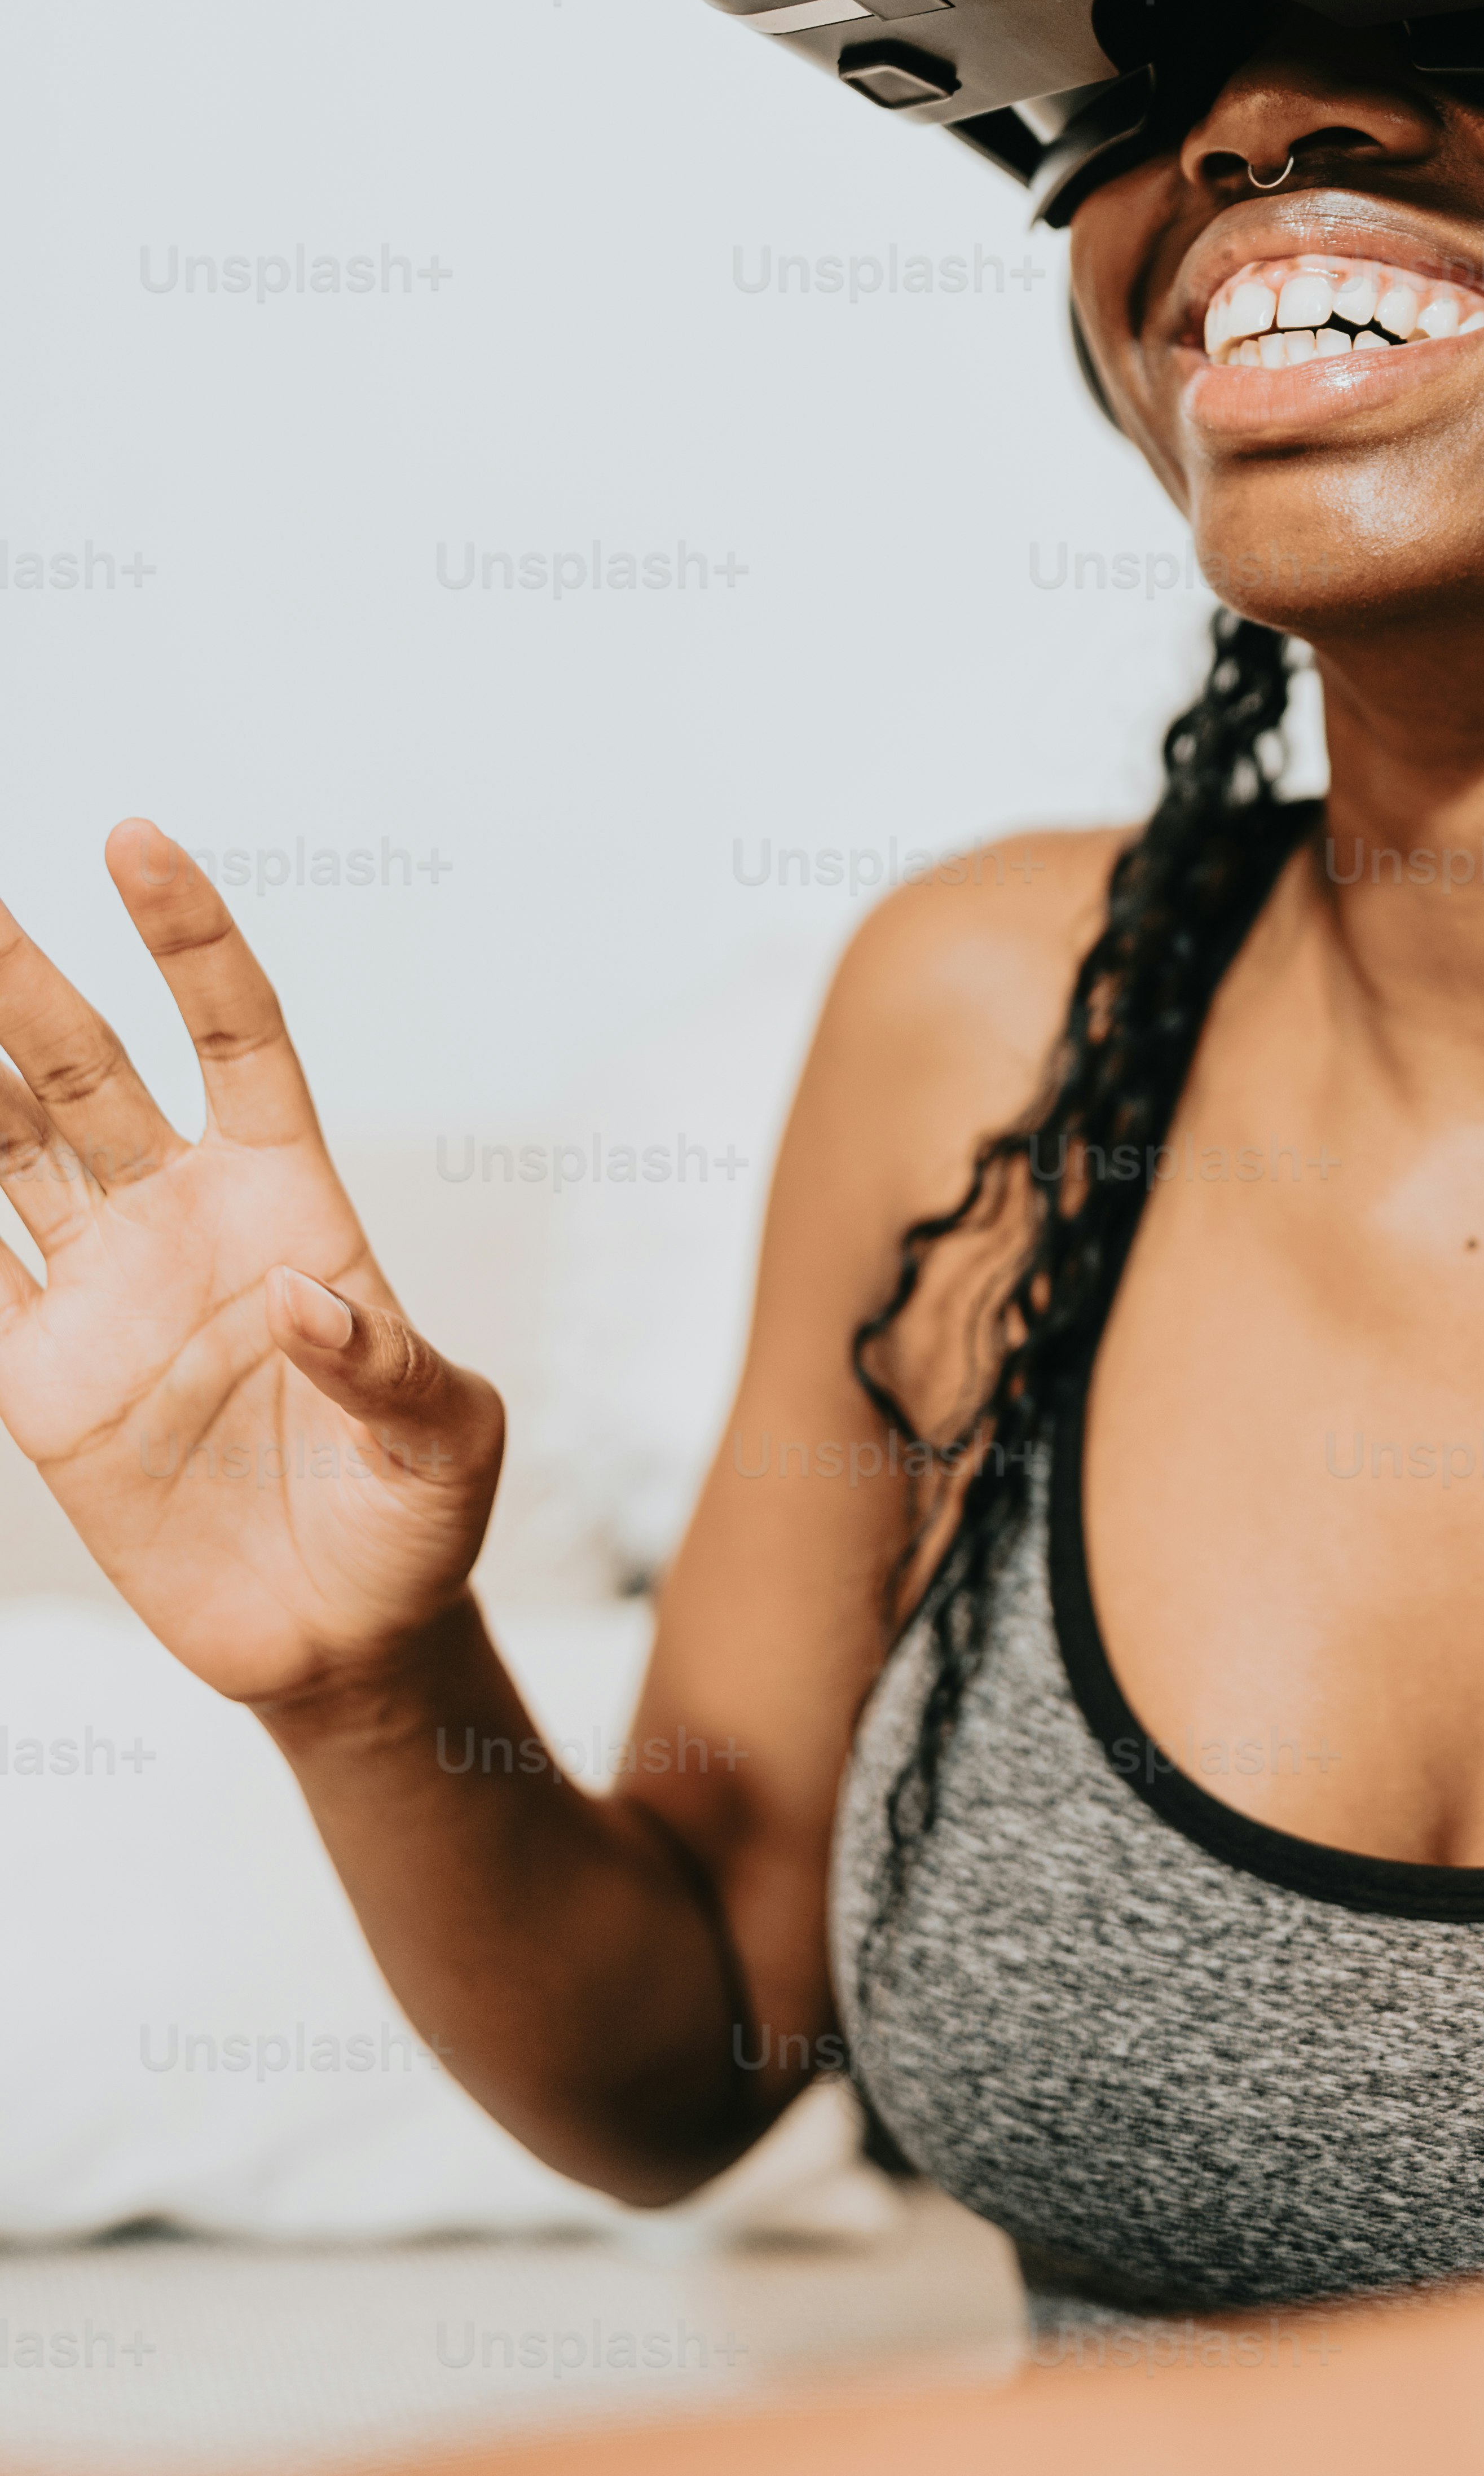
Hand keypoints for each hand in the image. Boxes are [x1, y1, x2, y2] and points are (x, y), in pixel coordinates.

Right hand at [0, 822, 503, 1706]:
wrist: (344, 1634)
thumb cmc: (417, 1518)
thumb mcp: (447, 1441)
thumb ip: (390, 1370)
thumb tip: (304, 1307)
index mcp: (290, 1202)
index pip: (232, 1036)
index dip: (188, 941)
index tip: (134, 841)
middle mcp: (183, 1222)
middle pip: (83, 1069)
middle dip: (19, 978)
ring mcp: (102, 1294)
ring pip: (2, 1144)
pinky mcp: (42, 1383)